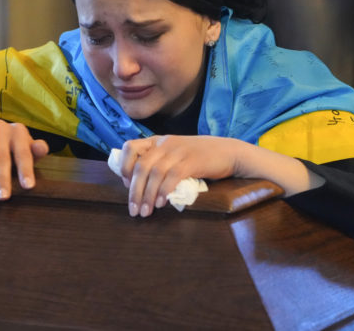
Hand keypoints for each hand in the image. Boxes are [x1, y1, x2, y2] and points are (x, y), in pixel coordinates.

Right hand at [0, 120, 48, 204]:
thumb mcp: (24, 146)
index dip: (25, 169)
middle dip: (2, 179)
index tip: (28, 186)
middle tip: (4, 197)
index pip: (23, 152)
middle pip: (1, 157)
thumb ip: (35, 151)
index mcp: (17, 131)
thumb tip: (42, 148)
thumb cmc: (9, 146)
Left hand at [115, 135, 242, 216]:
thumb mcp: (175, 154)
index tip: (126, 184)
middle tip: (133, 210)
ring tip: (146, 212)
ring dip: (148, 196)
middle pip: (141, 166)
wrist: (229, 152)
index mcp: (158, 141)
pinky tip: (162, 204)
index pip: (130, 147)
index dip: (124, 166)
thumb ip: (159, 163)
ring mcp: (179, 151)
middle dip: (134, 191)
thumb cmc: (200, 157)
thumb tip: (140, 185)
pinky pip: (172, 176)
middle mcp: (165, 144)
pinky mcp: (192, 161)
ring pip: (155, 173)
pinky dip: (164, 191)